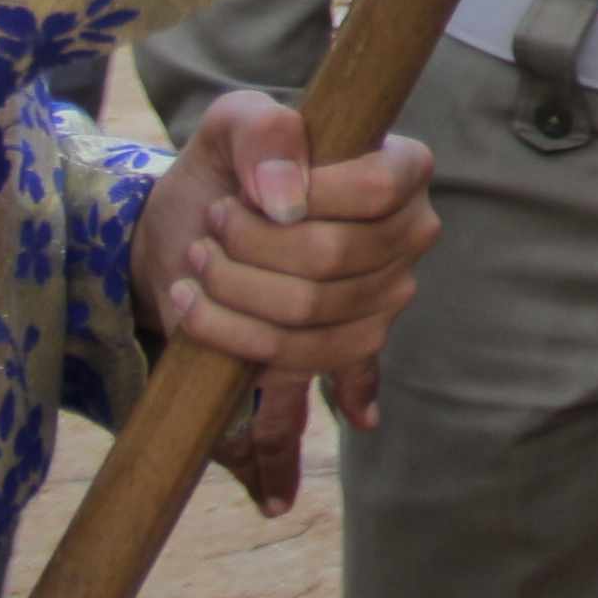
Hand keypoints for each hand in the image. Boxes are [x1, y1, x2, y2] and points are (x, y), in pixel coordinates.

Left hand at [139, 94, 440, 516]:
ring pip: (309, 329)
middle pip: (329, 267)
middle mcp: (407, 240)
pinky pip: (333, 393)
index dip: (307, 198)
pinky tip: (296, 473)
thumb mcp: (232, 124)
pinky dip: (303, 435)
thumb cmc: (227, 167)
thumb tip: (282, 199)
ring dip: (235, 314)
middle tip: (204, 240)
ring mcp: (379, 303)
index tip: (240, 198)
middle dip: (246, 258)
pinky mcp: (342, 351)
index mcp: (400, 173)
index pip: (381, 191)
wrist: (191, 222)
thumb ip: (264, 132)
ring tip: (194, 288)